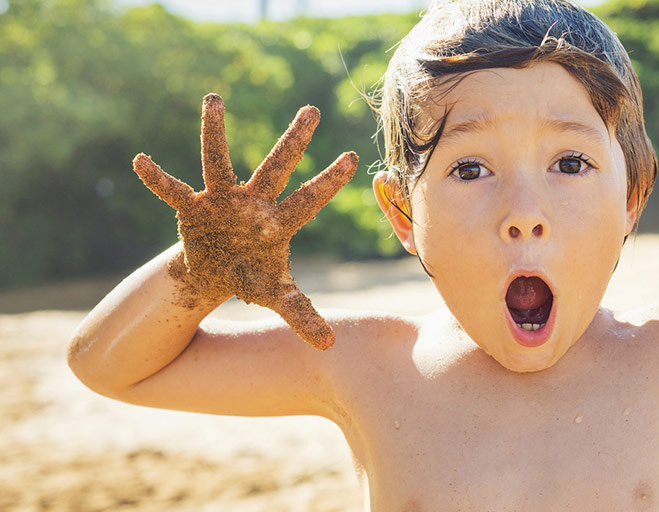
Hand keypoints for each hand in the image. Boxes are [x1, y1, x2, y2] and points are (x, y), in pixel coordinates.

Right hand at [132, 93, 357, 348]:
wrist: (214, 277)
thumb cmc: (251, 277)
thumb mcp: (275, 295)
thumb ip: (301, 314)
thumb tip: (330, 346)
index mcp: (279, 222)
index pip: (310, 199)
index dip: (330, 181)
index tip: (353, 157)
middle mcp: (253, 202)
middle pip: (277, 166)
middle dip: (294, 140)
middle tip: (313, 109)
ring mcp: (222, 200)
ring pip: (219, 160)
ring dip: (214, 132)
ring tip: (213, 99)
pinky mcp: (192, 207)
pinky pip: (173, 190)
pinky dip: (158, 179)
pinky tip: (140, 161)